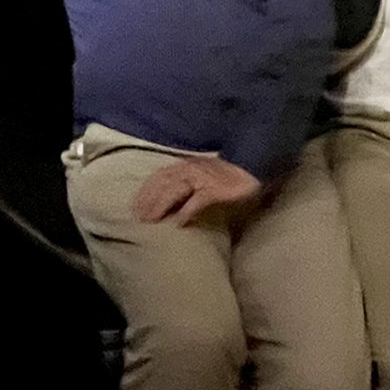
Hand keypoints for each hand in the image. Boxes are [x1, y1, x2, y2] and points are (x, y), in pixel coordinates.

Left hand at [133, 157, 261, 225]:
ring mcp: (203, 178)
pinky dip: (186, 212)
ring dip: (161, 206)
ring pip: (175, 191)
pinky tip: (178, 224)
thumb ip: (191, 185)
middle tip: (137, 217)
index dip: (146, 190)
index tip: (135, 205)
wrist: (255, 166)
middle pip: (163, 183)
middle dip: (148, 200)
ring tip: (151, 221)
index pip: (160, 176)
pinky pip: (197, 201)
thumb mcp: (206, 175)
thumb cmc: (231, 174)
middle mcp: (192, 169)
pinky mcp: (215, 189)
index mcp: (188, 165)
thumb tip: (176, 203)